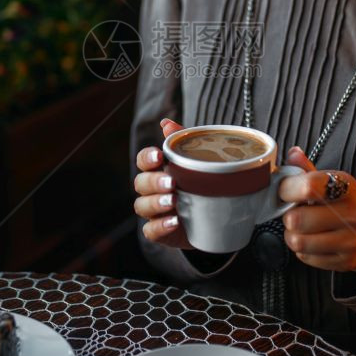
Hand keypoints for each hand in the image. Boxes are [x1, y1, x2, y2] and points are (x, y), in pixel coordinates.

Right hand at [134, 118, 192, 249]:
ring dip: (156, 203)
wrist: (215, 219)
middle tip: (171, 182)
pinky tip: (174, 222)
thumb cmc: (200, 185)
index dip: (147, 158)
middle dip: (153, 182)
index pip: (143, 161)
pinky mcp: (160, 232)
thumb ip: (181, 143)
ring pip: (142, 206)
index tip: (159, 156)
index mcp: (158, 170)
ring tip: (174, 201)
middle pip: (140, 183)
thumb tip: (166, 123)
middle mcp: (152, 190)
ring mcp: (155, 212)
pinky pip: (150, 231)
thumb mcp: (196, 163)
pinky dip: (160, 226)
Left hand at [279, 147, 355, 275]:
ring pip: (298, 242)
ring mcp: (351, 240)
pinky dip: (303, 251)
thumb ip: (307, 169)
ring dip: (292, 235)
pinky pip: (306, 258)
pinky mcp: (345, 261)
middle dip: (288, 216)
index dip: (287, 189)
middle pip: (298, 219)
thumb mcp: (330, 180)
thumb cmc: (342, 201)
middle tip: (294, 213)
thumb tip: (292, 153)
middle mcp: (353, 213)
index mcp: (346, 186)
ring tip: (300, 229)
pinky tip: (312, 241)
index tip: (284, 191)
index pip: (308, 186)